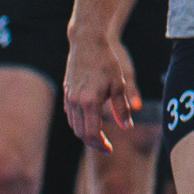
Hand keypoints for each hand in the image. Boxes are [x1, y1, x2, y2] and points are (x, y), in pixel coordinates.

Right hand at [63, 29, 140, 147]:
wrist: (87, 43)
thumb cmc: (106, 62)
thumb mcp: (119, 85)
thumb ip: (122, 108)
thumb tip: (127, 128)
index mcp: (90, 102)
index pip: (92, 133)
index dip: (101, 145)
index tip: (109, 150)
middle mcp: (75, 102)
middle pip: (81, 133)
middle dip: (93, 143)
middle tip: (106, 147)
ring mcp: (68, 98)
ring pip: (74, 125)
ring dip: (85, 134)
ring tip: (99, 136)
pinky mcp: (66, 93)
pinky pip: (70, 115)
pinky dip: (79, 123)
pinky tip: (90, 121)